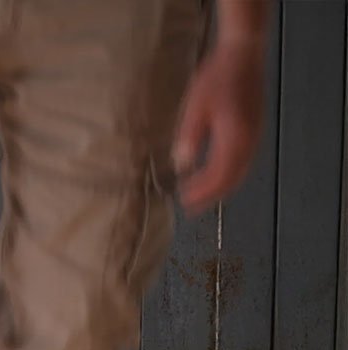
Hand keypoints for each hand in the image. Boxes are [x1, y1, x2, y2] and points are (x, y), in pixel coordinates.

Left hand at [173, 38, 264, 213]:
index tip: (184, 201)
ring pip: (239, 173)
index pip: (218, 176)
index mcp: (234, 138)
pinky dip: (229, 174)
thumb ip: (189, 138)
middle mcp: (249, 142)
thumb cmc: (216, 79)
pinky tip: (214, 175)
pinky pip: (244, 162)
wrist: (242, 54)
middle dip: (210, 196)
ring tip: (199, 195)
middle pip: (231, 179)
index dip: (202, 192)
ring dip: (219, 187)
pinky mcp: (255, 131)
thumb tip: (181, 167)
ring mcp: (255, 136)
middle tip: (190, 207)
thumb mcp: (195, 108)